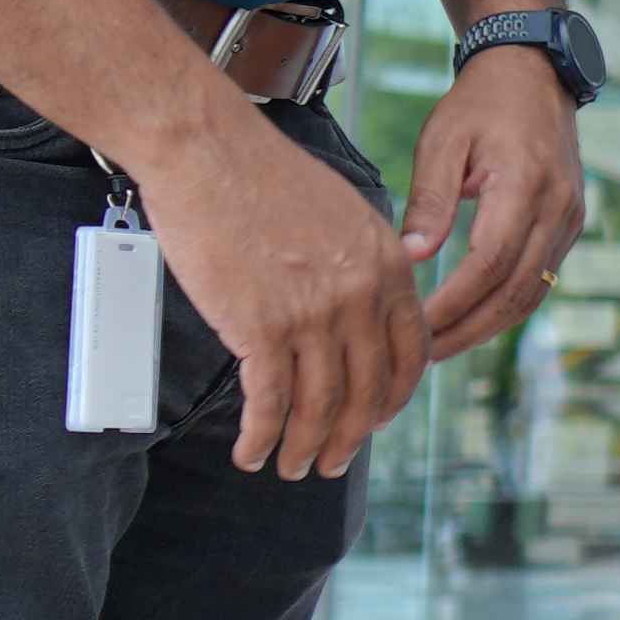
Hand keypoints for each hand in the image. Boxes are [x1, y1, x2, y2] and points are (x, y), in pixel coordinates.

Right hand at [134, 99, 426, 477]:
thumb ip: (364, 264)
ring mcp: (312, 314)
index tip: (377, 420)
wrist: (210, 152)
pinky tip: (251, 452)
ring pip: (319, 405)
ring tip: (291, 468)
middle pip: (367, 390)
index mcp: (388, 267)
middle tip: (332, 463)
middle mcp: (360, 296)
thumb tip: (365, 306)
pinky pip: (269, 401)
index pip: (409, 353)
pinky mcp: (260, 326)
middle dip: (351, 437)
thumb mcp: (345, 215)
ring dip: (304, 446)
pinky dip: (260, 435)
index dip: (394, 397)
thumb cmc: (265, 178)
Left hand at [404, 44, 589, 357]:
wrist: (534, 75)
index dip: (453, 303)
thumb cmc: (480, 104)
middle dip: (469, 329)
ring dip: (488, 326)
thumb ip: (429, 200)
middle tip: (422, 357)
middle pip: (516, 291)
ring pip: (533, 292)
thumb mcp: (443, 141)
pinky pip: (540, 277)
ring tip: (442, 346)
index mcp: (525, 186)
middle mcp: (557, 209)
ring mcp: (570, 219)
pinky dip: (506, 305)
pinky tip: (471, 317)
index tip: (415, 329)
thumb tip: (411, 258)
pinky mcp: (569, 224)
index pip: (490, 264)